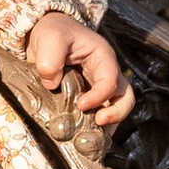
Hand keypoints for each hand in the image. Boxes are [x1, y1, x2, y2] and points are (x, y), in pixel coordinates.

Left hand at [25, 9, 133, 129]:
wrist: (44, 35)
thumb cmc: (53, 32)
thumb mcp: (50, 37)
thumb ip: (50, 58)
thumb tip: (52, 83)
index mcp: (103, 57)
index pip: (110, 80)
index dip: (99, 96)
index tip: (81, 105)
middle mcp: (106, 74)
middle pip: (125, 97)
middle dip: (116, 113)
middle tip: (99, 123)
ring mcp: (98, 87)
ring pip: (114, 109)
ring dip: (107, 124)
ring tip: (90, 135)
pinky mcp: (88, 98)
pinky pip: (98, 114)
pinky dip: (93, 127)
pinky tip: (80, 136)